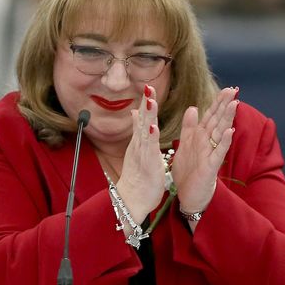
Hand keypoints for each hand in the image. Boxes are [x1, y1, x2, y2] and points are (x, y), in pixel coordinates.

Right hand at [116, 85, 166, 225]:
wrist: (132, 200)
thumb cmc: (138, 176)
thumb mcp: (138, 150)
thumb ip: (138, 130)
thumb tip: (135, 112)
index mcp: (141, 141)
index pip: (144, 118)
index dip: (146, 102)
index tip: (149, 85)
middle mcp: (140, 145)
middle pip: (143, 121)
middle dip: (146, 103)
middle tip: (148, 87)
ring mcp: (143, 154)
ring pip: (145, 132)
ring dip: (148, 116)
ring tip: (150, 101)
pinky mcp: (148, 165)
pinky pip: (150, 150)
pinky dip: (151, 138)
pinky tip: (153, 128)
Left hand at [172, 87, 238, 216]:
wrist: (188, 194)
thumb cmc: (189, 170)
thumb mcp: (186, 144)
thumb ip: (189, 127)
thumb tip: (194, 107)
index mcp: (201, 136)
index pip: (211, 116)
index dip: (218, 102)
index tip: (227, 88)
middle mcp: (208, 143)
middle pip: (218, 121)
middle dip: (225, 106)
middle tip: (234, 90)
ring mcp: (211, 154)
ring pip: (220, 133)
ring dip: (227, 119)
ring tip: (235, 104)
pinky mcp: (211, 167)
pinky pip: (218, 152)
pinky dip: (224, 142)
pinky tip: (230, 131)